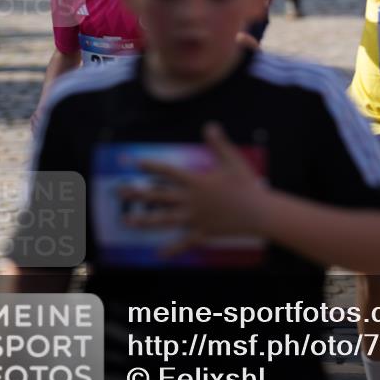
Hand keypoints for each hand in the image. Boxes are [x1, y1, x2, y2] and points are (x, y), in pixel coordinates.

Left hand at [119, 123, 268, 254]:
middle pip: (159, 196)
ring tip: (126, 222)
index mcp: (196, 182)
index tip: (135, 163)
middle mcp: (192, 200)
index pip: (169, 172)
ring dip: (144, 222)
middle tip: (119, 192)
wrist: (260, 213)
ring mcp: (195, 218)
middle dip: (138, 194)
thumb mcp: (233, 161)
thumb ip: (219, 143)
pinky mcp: (203, 233)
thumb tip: (209, 125)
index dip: (152, 167)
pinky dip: (171, 249)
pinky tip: (158, 254)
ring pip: (164, 220)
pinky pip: (184, 242)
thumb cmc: (247, 185)